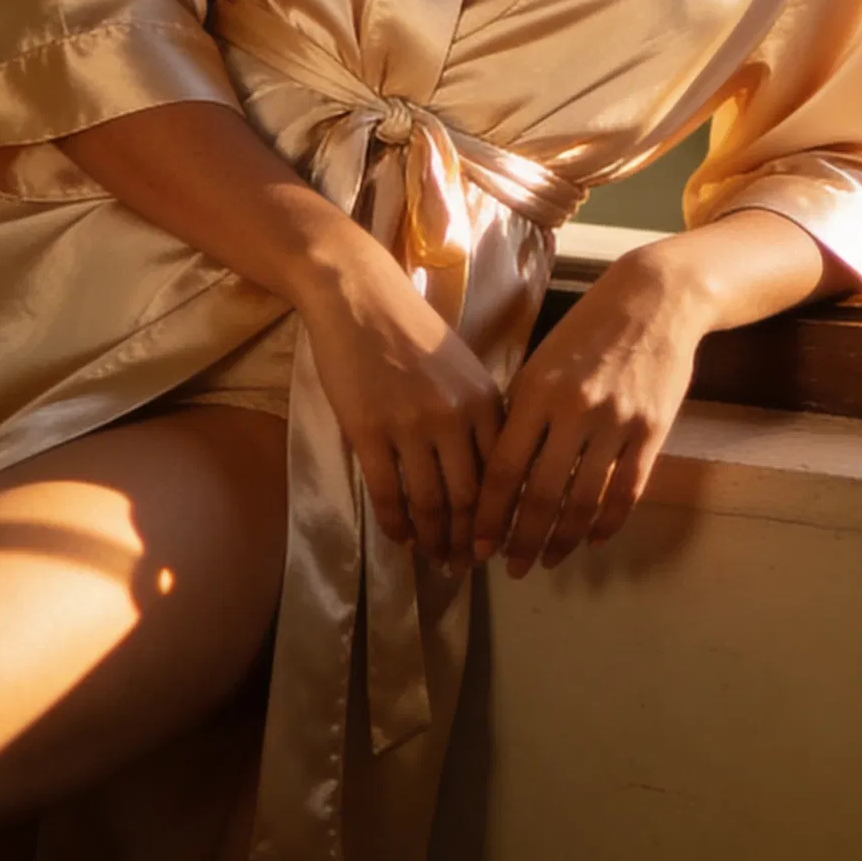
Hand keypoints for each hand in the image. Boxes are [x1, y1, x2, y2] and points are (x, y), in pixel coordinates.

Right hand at [297, 244, 504, 568]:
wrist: (359, 297)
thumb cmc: (412, 330)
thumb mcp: (462, 369)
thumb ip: (477, 416)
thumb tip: (486, 475)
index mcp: (485, 400)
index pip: (501, 476)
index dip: (499, 519)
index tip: (494, 544)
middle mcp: (455, 417)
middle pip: (469, 499)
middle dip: (468, 540)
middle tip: (462, 563)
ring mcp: (410, 425)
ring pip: (429, 503)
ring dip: (433, 539)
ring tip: (433, 556)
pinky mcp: (368, 430)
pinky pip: (387, 493)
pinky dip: (396, 524)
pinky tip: (400, 536)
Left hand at [471, 250, 700, 575]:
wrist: (654, 299)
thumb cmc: (587, 329)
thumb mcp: (541, 360)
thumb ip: (521, 410)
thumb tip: (497, 469)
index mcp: (537, 391)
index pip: (506, 469)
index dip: (490, 515)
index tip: (478, 544)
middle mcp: (574, 411)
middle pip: (542, 495)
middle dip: (523, 539)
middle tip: (512, 567)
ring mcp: (616, 423)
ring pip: (584, 501)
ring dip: (563, 539)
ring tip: (549, 559)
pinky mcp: (651, 431)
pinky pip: (626, 491)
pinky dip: (607, 522)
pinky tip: (593, 538)